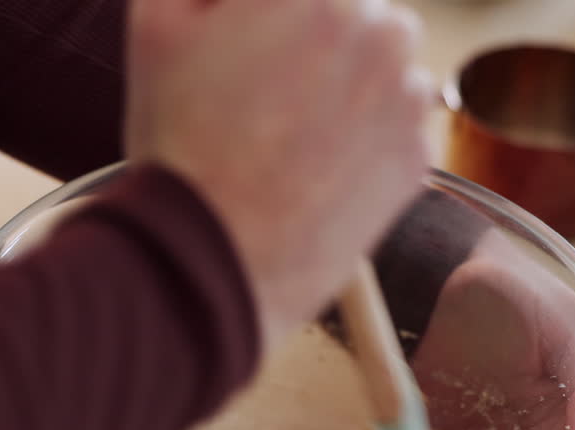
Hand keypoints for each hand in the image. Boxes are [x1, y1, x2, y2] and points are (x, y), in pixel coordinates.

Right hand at [125, 0, 432, 351]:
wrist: (213, 259)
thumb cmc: (179, 144)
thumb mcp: (157, 25)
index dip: (265, 15)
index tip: (247, 45)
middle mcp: (378, 28)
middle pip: (352, 10)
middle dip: (314, 36)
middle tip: (260, 89)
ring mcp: (406, 96)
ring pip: (384, 64)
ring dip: (348, 81)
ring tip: (288, 132)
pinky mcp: (416, 156)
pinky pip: (398, 124)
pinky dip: (366, 136)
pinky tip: (313, 165)